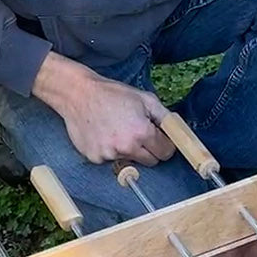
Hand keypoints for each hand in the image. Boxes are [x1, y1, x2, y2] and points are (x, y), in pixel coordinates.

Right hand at [33, 52, 174, 166]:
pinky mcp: (95, 158)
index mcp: (142, 132)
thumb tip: (178, 132)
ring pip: (130, 161)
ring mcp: (109, 155)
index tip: (159, 139)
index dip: (165, 145)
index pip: (165, 152)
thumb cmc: (111, 94)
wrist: (78, 94)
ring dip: (128, 150)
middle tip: (138, 133)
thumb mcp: (144, 99)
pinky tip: (103, 134)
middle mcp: (126, 147)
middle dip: (149, 150)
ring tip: (116, 130)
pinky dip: (109, 151)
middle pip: (150, 161)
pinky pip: (110, 160)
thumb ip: (165, 117)